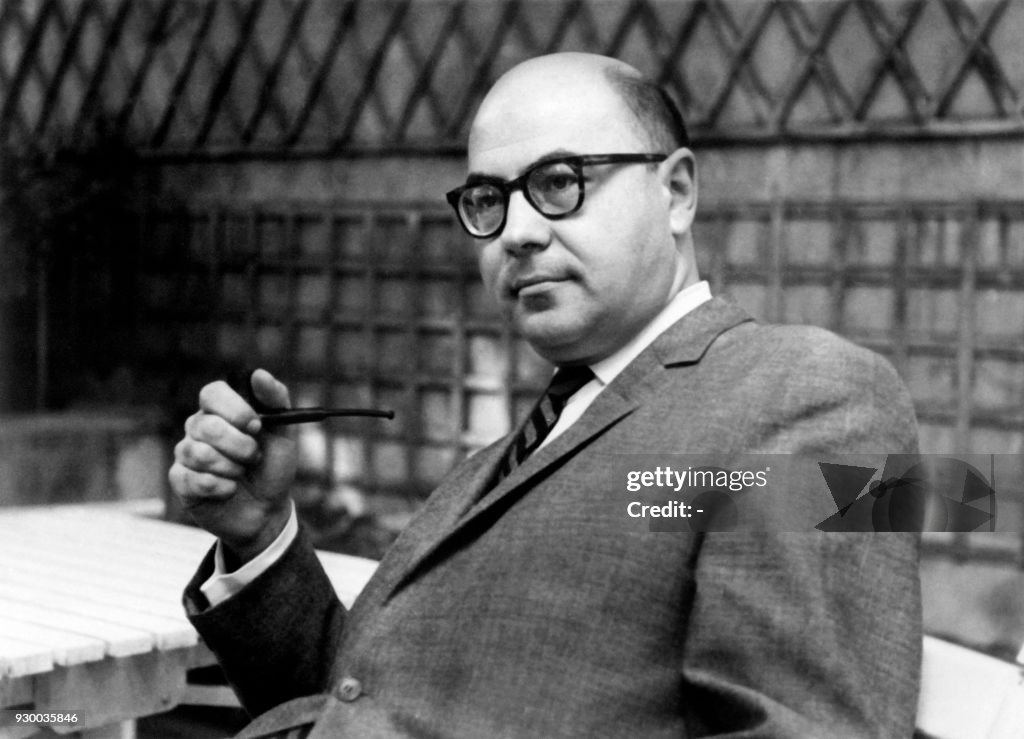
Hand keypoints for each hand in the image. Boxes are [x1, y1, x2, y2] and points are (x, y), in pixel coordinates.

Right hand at [169, 368, 296, 563]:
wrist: (267, 511)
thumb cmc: (273, 468)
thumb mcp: (284, 434)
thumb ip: (276, 401)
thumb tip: (259, 374)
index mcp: (222, 411)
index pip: (212, 393)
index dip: (234, 409)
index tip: (257, 425)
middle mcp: (199, 428)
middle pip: (205, 425)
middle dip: (239, 445)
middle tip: (254, 457)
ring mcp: (187, 454)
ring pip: (197, 453)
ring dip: (231, 469)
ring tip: (242, 475)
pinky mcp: (181, 481)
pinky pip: (191, 479)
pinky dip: (220, 487)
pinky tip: (229, 491)